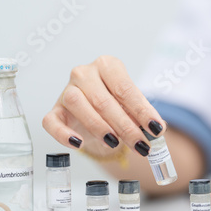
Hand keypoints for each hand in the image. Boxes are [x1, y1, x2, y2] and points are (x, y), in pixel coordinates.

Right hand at [42, 56, 166, 157]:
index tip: (156, 129)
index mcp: (108, 66)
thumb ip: (145, 115)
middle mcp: (84, 73)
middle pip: (103, 100)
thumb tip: (158, 129)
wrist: (95, 113)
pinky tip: (79, 144)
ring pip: (77, 104)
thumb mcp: (133, 107)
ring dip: (98, 126)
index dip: (142, 110)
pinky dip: (63, 134)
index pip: (125, 88)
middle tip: (141, 145)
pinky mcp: (55, 110)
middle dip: (125, 126)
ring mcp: (66, 90)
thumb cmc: (116, 105)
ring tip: (115, 143)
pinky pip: (52, 121)